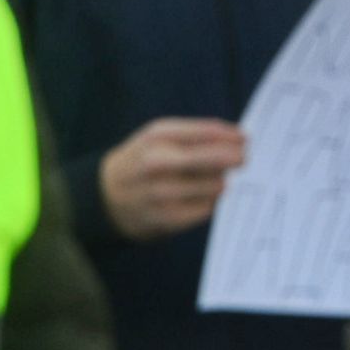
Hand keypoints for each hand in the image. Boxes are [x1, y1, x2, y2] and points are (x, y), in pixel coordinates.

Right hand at [100, 117, 246, 239]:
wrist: (104, 196)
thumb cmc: (142, 160)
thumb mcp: (159, 137)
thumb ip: (195, 134)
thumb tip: (238, 140)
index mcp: (158, 136)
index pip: (207, 132)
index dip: (232, 136)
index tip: (245, 139)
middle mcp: (158, 163)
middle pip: (214, 159)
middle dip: (234, 158)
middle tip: (242, 159)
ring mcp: (161, 192)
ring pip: (214, 185)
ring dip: (220, 182)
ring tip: (214, 180)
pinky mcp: (166, 218)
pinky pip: (206, 208)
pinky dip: (209, 202)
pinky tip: (201, 197)